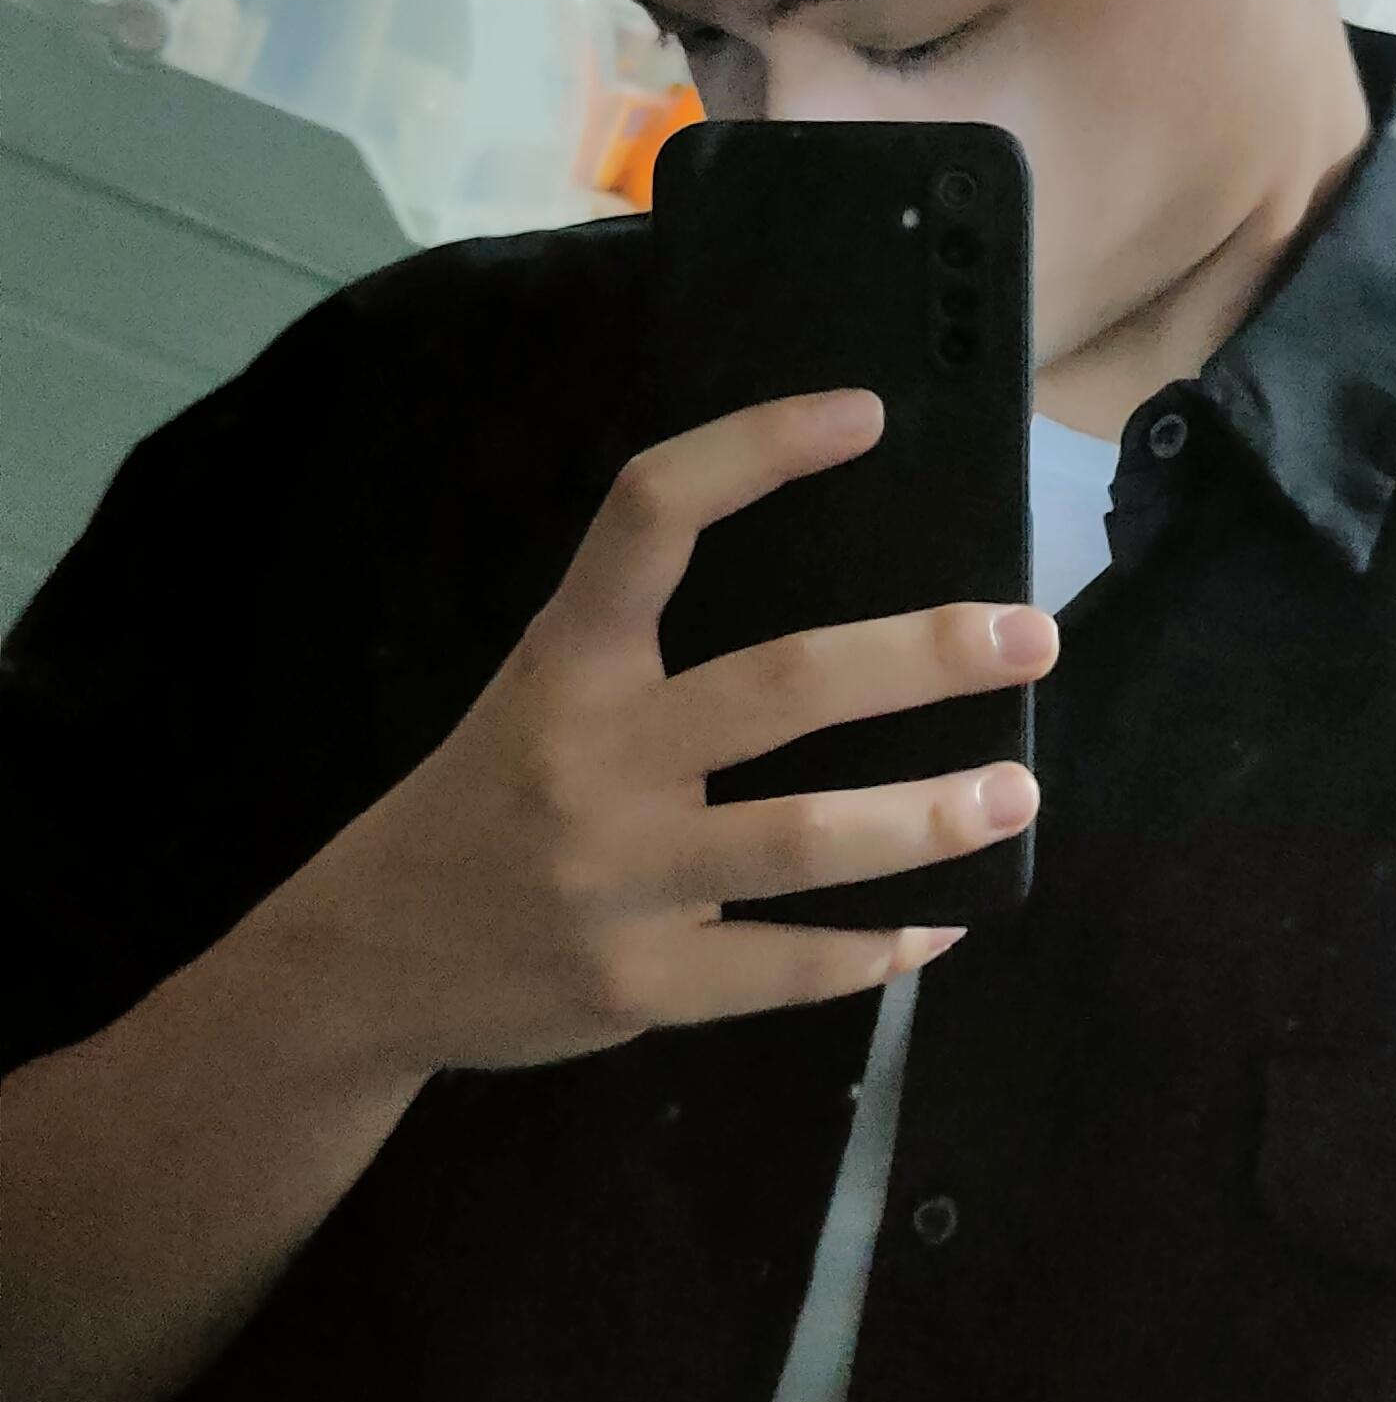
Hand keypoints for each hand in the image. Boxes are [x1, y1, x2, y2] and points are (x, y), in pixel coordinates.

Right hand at [291, 388, 1054, 1070]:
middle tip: (1029, 635)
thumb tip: (845, 623)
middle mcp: (589, 757)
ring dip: (930, 813)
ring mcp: (613, 878)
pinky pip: (787, 966)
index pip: (651, 515)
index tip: (864, 415)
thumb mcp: (535, 697)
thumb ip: (650, 657)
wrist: (361, 966)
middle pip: (782, 682)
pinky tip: (942, 922)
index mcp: (563, 661)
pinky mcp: (637, 985)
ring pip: (804, 836)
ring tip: (1016, 791)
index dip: (756, 451)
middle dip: (922, 656)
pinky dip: (878, 947)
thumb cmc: (482, 807)